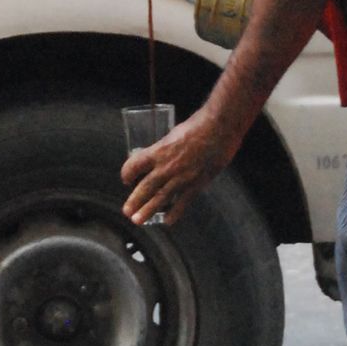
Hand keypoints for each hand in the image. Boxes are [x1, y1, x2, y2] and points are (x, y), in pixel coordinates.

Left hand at [121, 108, 235, 227]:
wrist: (219, 127)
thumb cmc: (198, 125)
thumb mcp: (174, 133)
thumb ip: (167, 147)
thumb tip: (163, 152)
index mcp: (158, 151)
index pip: (134, 165)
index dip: (127, 174)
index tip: (127, 180)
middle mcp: (166, 166)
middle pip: (145, 187)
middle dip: (134, 201)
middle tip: (127, 212)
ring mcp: (181, 177)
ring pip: (160, 198)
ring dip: (148, 210)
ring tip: (138, 220)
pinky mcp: (196, 183)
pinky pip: (182, 202)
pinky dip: (174, 213)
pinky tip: (168, 221)